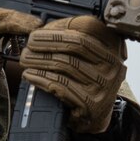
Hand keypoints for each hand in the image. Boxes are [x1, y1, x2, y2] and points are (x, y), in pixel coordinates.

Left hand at [16, 16, 126, 133]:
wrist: (96, 114)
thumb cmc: (86, 80)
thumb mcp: (87, 55)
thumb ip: (72, 38)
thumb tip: (44, 29)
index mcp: (113, 46)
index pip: (88, 26)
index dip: (60, 27)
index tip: (39, 31)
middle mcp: (113, 64)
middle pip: (76, 44)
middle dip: (47, 42)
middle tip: (29, 45)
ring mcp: (105, 85)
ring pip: (66, 64)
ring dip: (40, 60)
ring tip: (26, 59)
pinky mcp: (92, 103)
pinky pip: (61, 85)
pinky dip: (41, 78)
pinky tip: (30, 75)